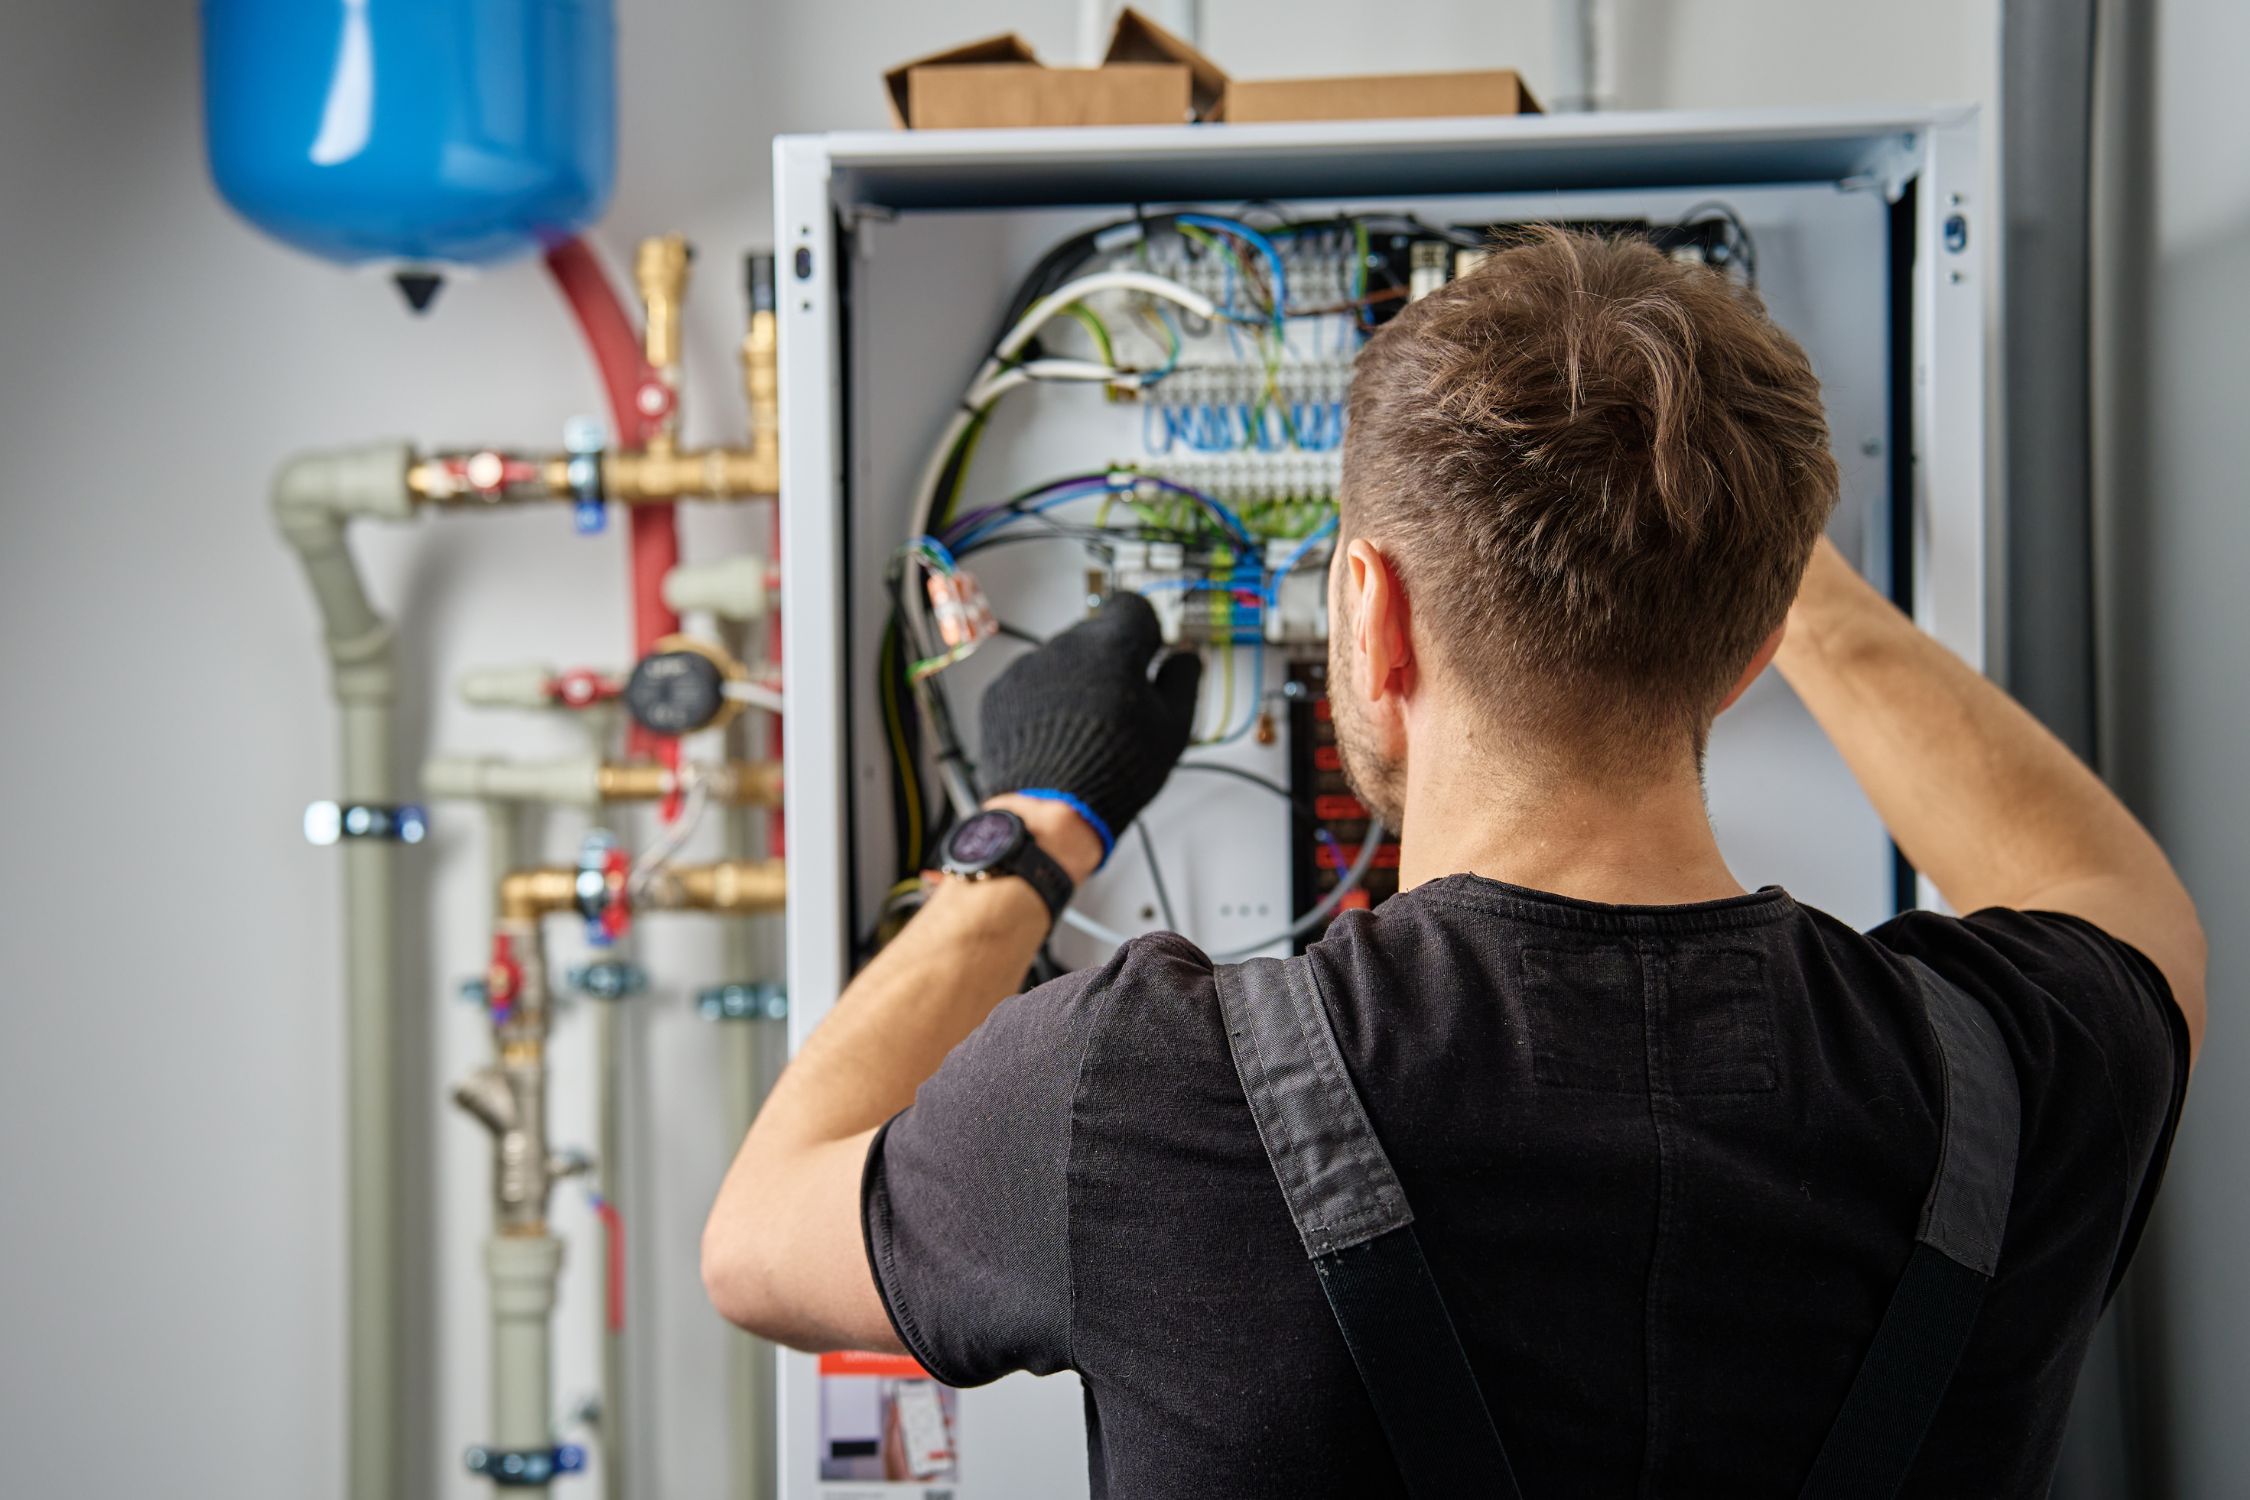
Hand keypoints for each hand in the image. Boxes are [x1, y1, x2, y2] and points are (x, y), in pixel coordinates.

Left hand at [977, 592, 1201, 860]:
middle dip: (1111, 660)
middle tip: (1121, 703)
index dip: (1146, 629)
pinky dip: (1043, 700)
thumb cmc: (1114, 773)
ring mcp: (1028, 668)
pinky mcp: (1000, 693)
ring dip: (1076, 681)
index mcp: (1114, 646)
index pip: (1133, 606)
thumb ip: (1183, 679)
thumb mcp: (1172, 727)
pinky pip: (1030, 682)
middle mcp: (1066, 646)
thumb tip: (1186, 657)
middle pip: (1096, 633)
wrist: (1051, 813)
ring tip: (1087, 729)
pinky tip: (1057, 734)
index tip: (1149, 652)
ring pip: (1062, 659)